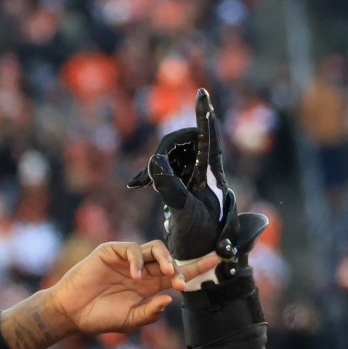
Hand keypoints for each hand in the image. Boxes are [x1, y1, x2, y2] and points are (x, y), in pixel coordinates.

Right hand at [50, 241, 219, 336]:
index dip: (198, 267)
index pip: (179, 273)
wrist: (70, 313)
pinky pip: (132, 248)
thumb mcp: (129, 320)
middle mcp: (143, 270)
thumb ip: (149, 312)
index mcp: (151, 285)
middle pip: (171, 259)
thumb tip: (170, 300)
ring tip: (166, 274)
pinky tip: (135, 275)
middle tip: (180, 282)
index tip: (218, 261)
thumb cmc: (99, 317)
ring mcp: (128, 260)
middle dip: (182, 267)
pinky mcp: (112, 252)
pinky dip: (137, 260)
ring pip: (156, 248)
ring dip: (165, 259)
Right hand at [127, 89, 268, 264]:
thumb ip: (169, 186)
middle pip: (182, 142)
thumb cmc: (199, 236)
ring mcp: (192, 175)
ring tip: (141, 183)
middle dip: (163, 151)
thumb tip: (154, 161)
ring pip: (170, 154)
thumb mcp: (183, 211)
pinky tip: (136, 184)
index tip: (202, 93)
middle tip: (148, 176)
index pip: (207, 138)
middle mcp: (204, 169)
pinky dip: (150, 173)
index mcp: (211, 173)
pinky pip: (164, 167)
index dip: (203, 115)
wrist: (202, 255)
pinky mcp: (181, 183)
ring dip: (153, 165)